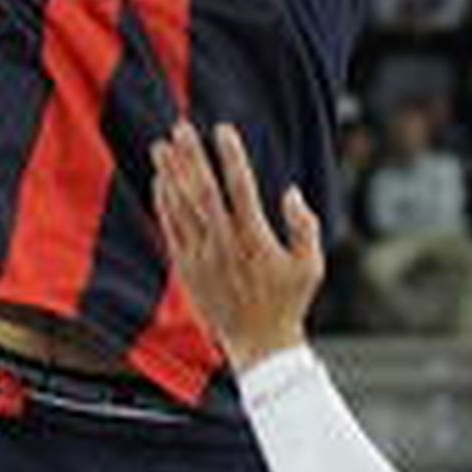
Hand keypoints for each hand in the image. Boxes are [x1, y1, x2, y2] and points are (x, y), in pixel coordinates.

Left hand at [152, 121, 324, 367]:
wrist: (258, 344)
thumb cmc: (288, 302)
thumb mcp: (312, 266)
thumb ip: (305, 226)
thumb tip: (290, 192)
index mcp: (255, 239)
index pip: (241, 187)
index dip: (231, 156)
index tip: (223, 130)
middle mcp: (224, 244)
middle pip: (203, 191)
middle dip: (191, 156)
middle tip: (180, 127)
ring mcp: (202, 257)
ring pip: (181, 207)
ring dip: (170, 174)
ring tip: (160, 146)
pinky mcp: (187, 269)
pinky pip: (170, 229)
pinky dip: (163, 203)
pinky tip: (160, 181)